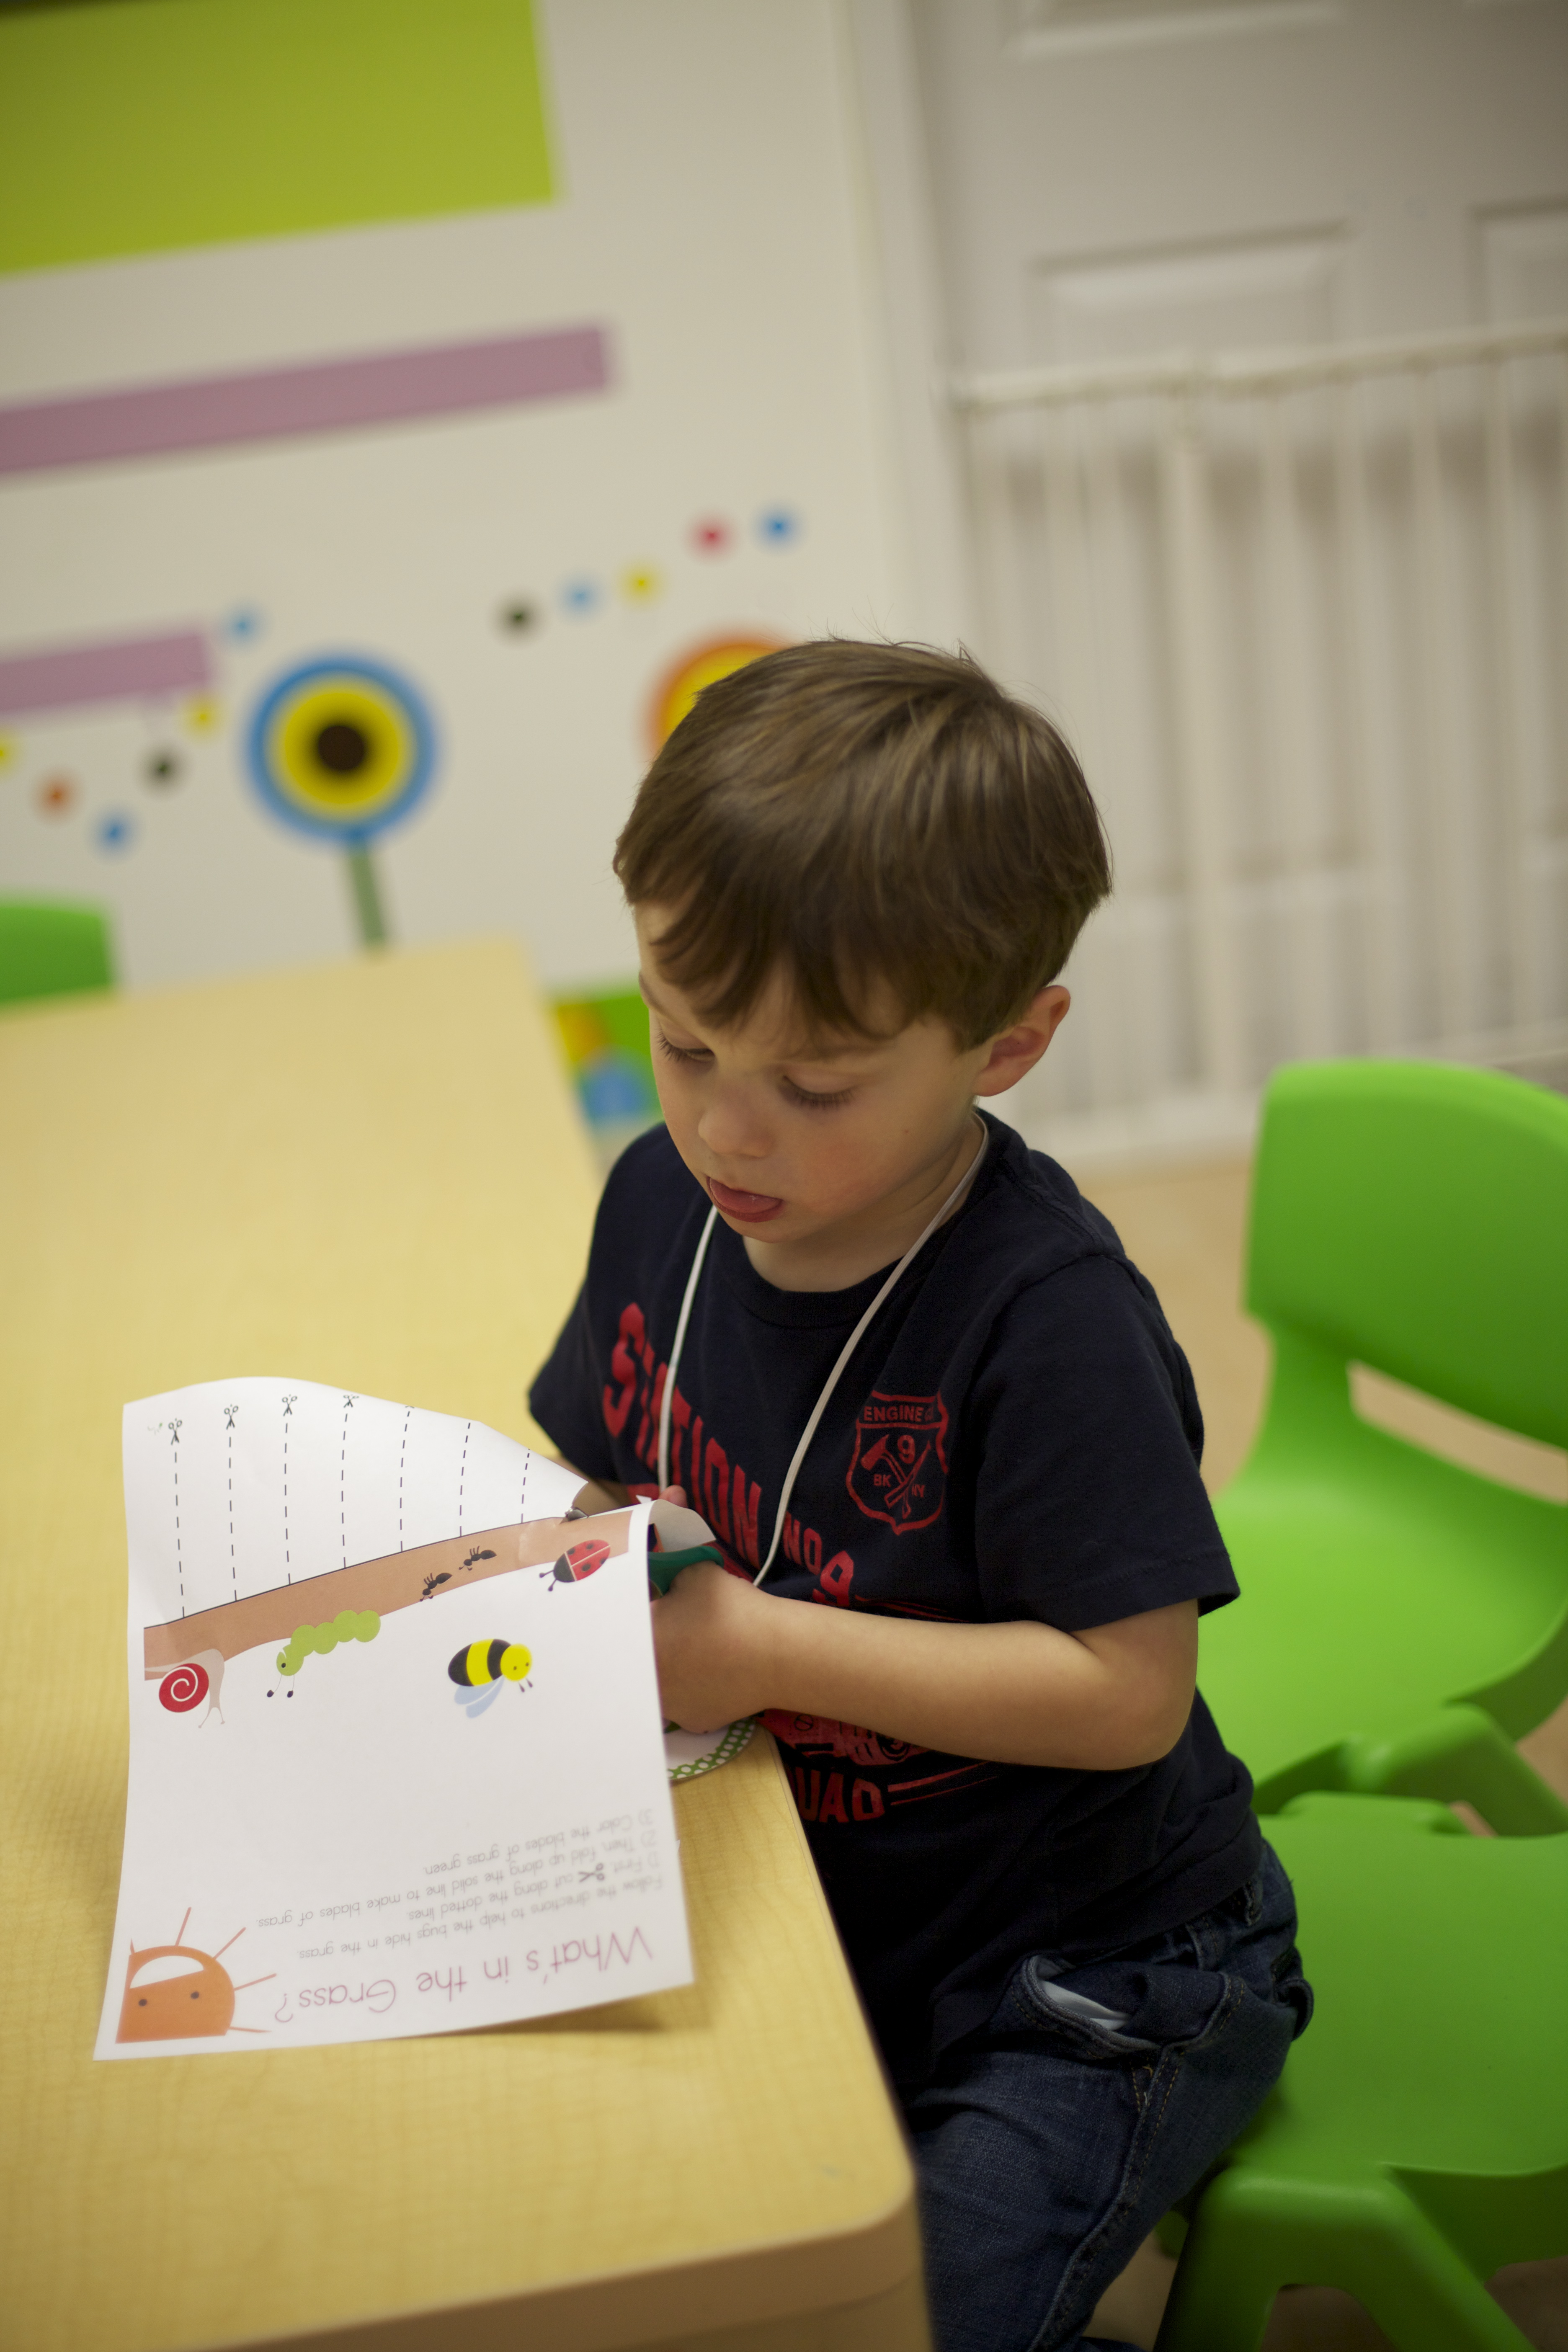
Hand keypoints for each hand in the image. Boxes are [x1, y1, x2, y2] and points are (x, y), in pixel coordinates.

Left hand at [651, 1559, 774, 1732]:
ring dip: (672, 1671)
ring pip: (662, 1684)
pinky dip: (695, 1692)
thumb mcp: (694, 1573)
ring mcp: (669, 1707)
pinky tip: (714, 1678)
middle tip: (679, 1632)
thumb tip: (667, 1596)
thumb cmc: (732, 1608)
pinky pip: (686, 1703)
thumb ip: (669, 1584)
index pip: (625, 1625)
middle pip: (640, 1659)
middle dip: (657, 1645)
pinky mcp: (693, 1723)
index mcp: (641, 1640)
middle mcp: (646, 1680)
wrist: (776, 1652)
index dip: (644, 1616)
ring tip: (700, 1655)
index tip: (661, 1610)